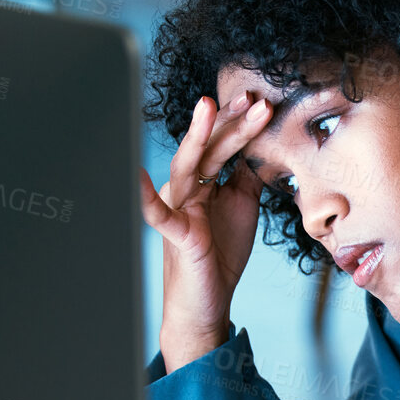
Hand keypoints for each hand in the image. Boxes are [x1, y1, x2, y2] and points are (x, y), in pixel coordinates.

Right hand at [139, 92, 272, 369]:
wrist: (207, 302)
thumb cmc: (221, 254)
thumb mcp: (243, 208)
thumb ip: (247, 178)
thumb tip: (260, 146)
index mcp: (203, 182)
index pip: (222, 146)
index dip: (241, 125)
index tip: (261, 103)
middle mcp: (187, 190)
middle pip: (207, 149)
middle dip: (227, 122)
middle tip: (249, 98)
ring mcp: (179, 209)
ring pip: (187, 167)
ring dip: (199, 137)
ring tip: (208, 107)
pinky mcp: (176, 235)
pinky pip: (157, 214)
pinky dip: (145, 196)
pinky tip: (138, 176)